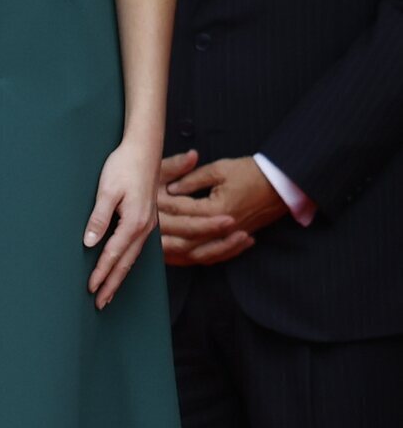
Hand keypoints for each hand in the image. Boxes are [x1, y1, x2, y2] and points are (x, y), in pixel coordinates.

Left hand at [84, 136, 159, 308]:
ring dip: (120, 277)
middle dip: (112, 284)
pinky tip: (122, 268)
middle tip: (100, 303)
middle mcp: (144, 227)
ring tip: (109, 293)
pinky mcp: (147, 219)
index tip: (90, 289)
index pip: (113, 255)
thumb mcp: (107, 190)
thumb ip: (99, 217)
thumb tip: (90, 243)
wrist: (144, 149)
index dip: (101, 273)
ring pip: (132, 258)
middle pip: (125, 263)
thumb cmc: (124, 166)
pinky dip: (127, 262)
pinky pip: (136, 248)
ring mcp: (148, 224)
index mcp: (134, 222)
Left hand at [160, 153, 284, 266]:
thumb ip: (193, 179)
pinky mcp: (234, 240)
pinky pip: (214, 257)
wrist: (281, 184)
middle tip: (146, 231)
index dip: (165, 206)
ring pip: (198, 254)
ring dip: (179, 253)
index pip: (183, 212)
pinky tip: (184, 256)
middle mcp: (223, 229)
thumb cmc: (251, 172)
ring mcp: (229, 237)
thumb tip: (172, 188)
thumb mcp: (220, 169)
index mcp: (217, 209)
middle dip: (165, 236)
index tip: (149, 201)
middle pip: (186, 239)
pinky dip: (195, 258)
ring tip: (159, 250)